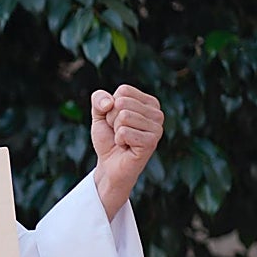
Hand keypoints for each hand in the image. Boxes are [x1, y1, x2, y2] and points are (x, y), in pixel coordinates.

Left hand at [90, 84, 163, 219]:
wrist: (109, 165)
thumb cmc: (108, 138)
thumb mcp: (99, 114)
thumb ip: (99, 99)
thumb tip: (111, 102)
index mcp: (149, 102)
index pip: (123, 91)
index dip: (111, 106)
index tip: (116, 120)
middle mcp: (157, 113)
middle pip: (122, 103)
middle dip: (112, 119)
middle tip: (118, 132)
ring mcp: (157, 128)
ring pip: (123, 116)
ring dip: (116, 130)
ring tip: (123, 140)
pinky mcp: (151, 142)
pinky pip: (124, 132)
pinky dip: (119, 140)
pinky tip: (126, 147)